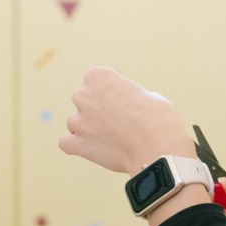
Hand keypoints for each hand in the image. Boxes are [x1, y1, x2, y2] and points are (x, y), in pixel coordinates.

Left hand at [59, 67, 196, 177]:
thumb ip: (125, 94)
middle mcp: (84, 94)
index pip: (96, 79)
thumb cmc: (159, 120)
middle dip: (97, 110)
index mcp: (100, 76)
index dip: (110, 91)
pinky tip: (92, 149)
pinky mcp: (76, 143)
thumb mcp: (146, 94)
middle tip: (119, 123)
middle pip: (84, 100)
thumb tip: (120, 105)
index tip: (123, 101)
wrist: (157, 149)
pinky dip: (76, 146)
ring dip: (88, 129)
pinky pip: (66, 143)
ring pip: (75, 123)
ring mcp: (78, 120)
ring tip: (112, 139)